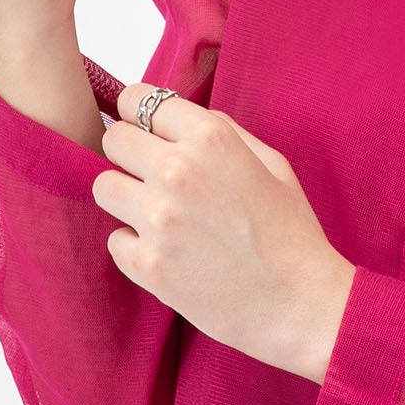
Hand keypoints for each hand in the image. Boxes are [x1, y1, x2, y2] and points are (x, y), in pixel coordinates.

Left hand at [93, 82, 357, 382]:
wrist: (299, 305)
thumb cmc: (292, 234)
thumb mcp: (274, 166)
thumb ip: (225, 133)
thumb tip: (182, 118)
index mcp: (211, 139)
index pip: (140, 100)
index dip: (140, 114)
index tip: (145, 129)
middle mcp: (178, 171)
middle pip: (113, 138)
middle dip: (128, 152)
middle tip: (151, 174)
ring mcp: (158, 219)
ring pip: (104, 187)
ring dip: (126, 197)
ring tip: (158, 216)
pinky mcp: (146, 263)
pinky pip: (115, 240)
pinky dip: (135, 246)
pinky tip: (169, 254)